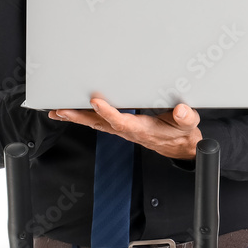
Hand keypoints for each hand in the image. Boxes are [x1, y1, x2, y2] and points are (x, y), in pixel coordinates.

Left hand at [49, 98, 202, 160]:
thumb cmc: (181, 133)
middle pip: (100, 124)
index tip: (96, 101)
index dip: (108, 113)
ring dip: (76, 117)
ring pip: (95, 124)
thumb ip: (185, 117)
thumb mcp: (189, 125)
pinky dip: (82, 117)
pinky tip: (70, 113)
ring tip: (57, 110)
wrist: (180, 146)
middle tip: (61, 110)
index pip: (122, 122)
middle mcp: (129, 131)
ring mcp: (122, 131)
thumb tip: (180, 110)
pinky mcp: (120, 128)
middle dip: (79, 117)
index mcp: (143, 129)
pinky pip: (98, 123)